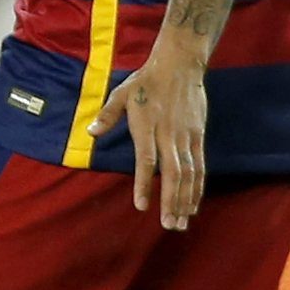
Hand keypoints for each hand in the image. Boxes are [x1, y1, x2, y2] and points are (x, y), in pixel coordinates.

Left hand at [90, 43, 208, 229]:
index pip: (146, 160)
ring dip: (186, 199)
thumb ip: (107, 115)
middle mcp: (168, 135)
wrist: (180, 64)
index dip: (143, 184)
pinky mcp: (198, 136)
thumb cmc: (146, 80)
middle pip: (172, 173)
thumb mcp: (121, 93)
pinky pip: (199, 166)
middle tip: (169, 225)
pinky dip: (197, 186)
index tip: (141, 206)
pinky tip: (193, 203)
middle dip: (172, 201)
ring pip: (189, 173)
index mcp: (147, 126)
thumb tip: (90, 132)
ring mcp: (186, 137)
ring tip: (181, 222)